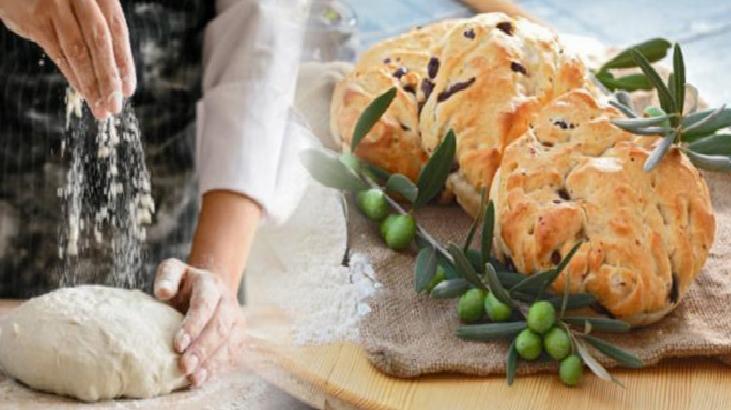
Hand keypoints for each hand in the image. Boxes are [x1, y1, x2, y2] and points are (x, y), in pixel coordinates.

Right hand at [0, 0, 135, 118]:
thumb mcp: (84, 5)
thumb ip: (99, 28)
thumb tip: (119, 71)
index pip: (117, 30)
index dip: (124, 61)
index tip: (128, 89)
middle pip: (99, 42)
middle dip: (109, 78)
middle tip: (115, 106)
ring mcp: (55, 7)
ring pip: (77, 51)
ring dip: (91, 84)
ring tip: (100, 108)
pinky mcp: (35, 20)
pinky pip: (57, 53)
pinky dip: (73, 75)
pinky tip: (83, 93)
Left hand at [154, 258, 244, 386]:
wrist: (207, 288)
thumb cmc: (183, 284)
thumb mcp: (173, 271)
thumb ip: (167, 277)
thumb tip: (163, 292)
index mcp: (210, 284)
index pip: (205, 304)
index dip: (193, 325)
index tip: (178, 344)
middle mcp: (227, 301)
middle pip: (219, 327)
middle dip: (202, 348)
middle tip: (184, 366)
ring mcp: (236, 319)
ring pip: (228, 342)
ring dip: (210, 362)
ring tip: (193, 377)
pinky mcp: (238, 336)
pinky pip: (231, 354)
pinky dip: (216, 368)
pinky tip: (200, 379)